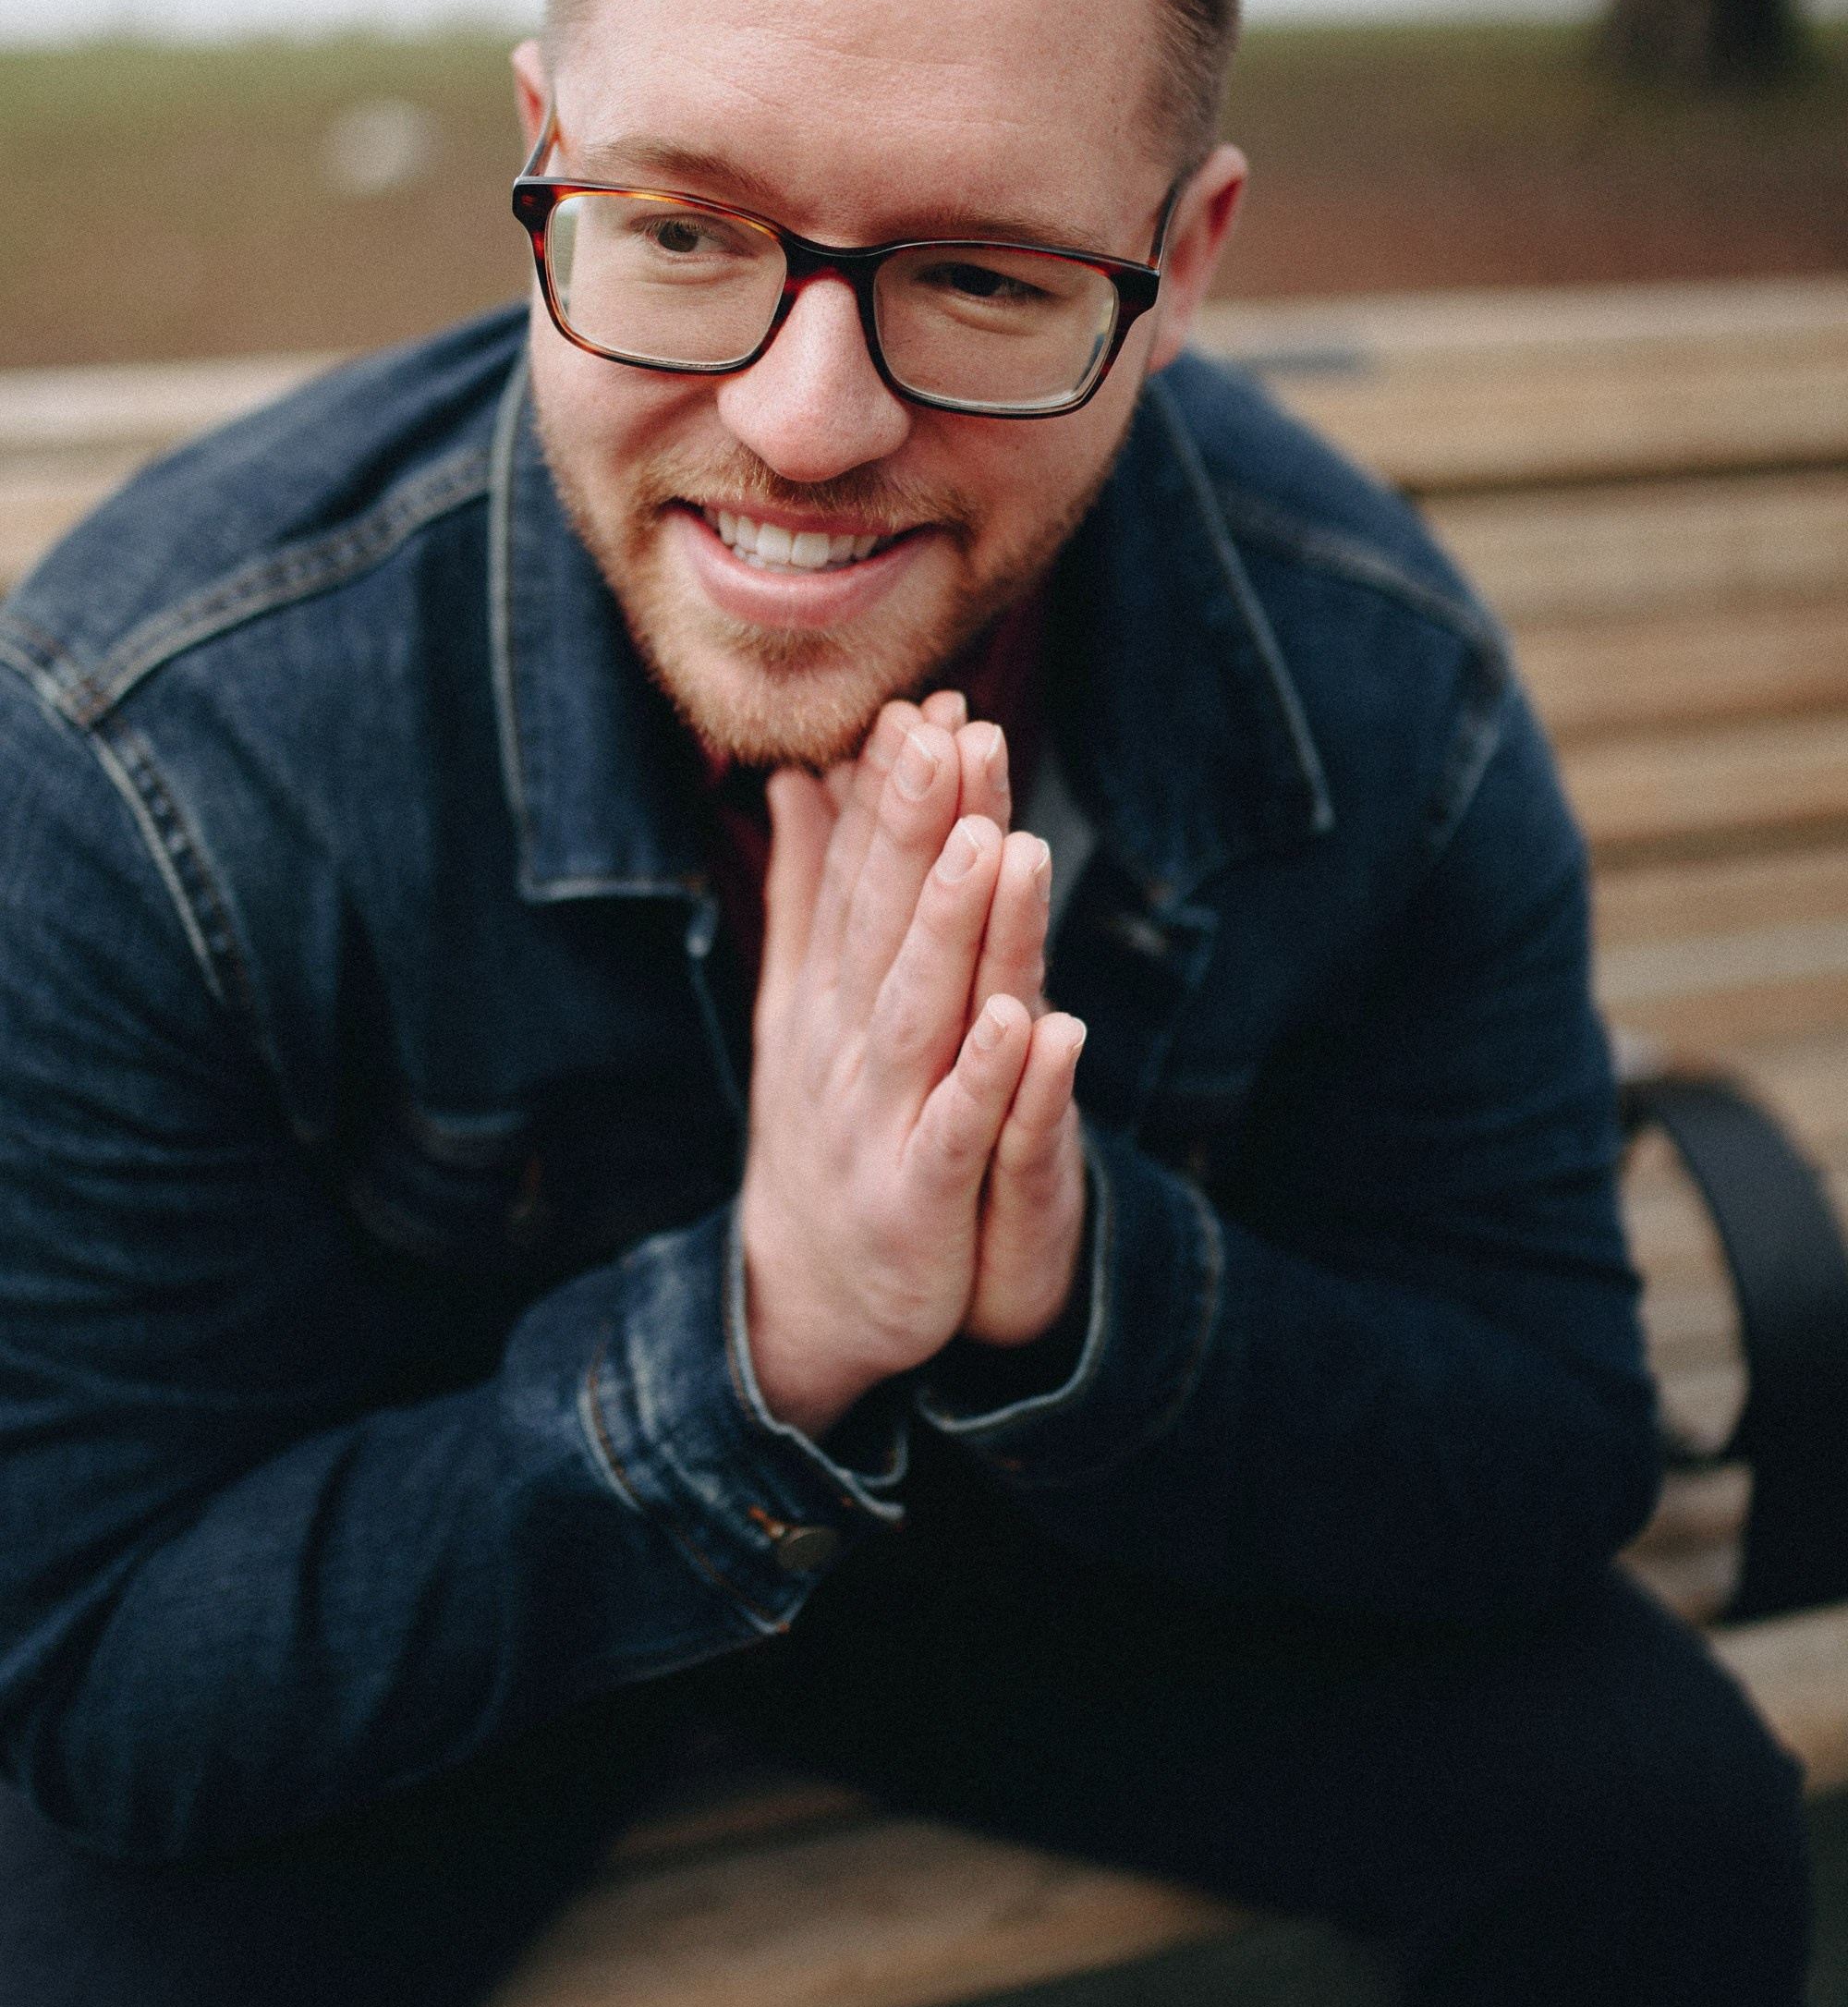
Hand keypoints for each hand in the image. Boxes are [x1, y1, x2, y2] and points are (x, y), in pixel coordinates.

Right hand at [741, 694, 1086, 1436]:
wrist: (809, 1303)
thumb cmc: (824, 1132)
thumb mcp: (805, 1006)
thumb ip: (811, 893)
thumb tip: (798, 775)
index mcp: (831, 996)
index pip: (862, 878)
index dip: (891, 796)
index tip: (922, 703)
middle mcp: (847, 1047)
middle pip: (888, 926)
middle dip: (917, 829)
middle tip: (950, 733)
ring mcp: (879, 1123)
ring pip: (920, 1013)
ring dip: (952, 930)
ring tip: (988, 844)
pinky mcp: (918, 1200)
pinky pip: (957, 1133)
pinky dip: (985, 1081)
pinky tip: (1021, 1021)